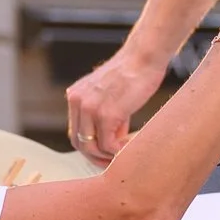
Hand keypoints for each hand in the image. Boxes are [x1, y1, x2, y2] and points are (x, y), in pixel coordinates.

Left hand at [66, 48, 163, 164]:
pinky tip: (128, 146)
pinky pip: (108, 144)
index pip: (75, 131)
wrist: (144, 57)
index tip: (103, 153)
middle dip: (95, 156)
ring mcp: (90, 108)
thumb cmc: (133, 71)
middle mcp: (77, 102)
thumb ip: (102, 112)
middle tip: (111, 161)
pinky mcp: (107, 114)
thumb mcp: (108, 92)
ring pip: (91, 147)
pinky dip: (117, 151)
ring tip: (122, 152)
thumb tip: (109, 138)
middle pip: (78, 142)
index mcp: (75, 96)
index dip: (89, 146)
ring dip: (107, 156)